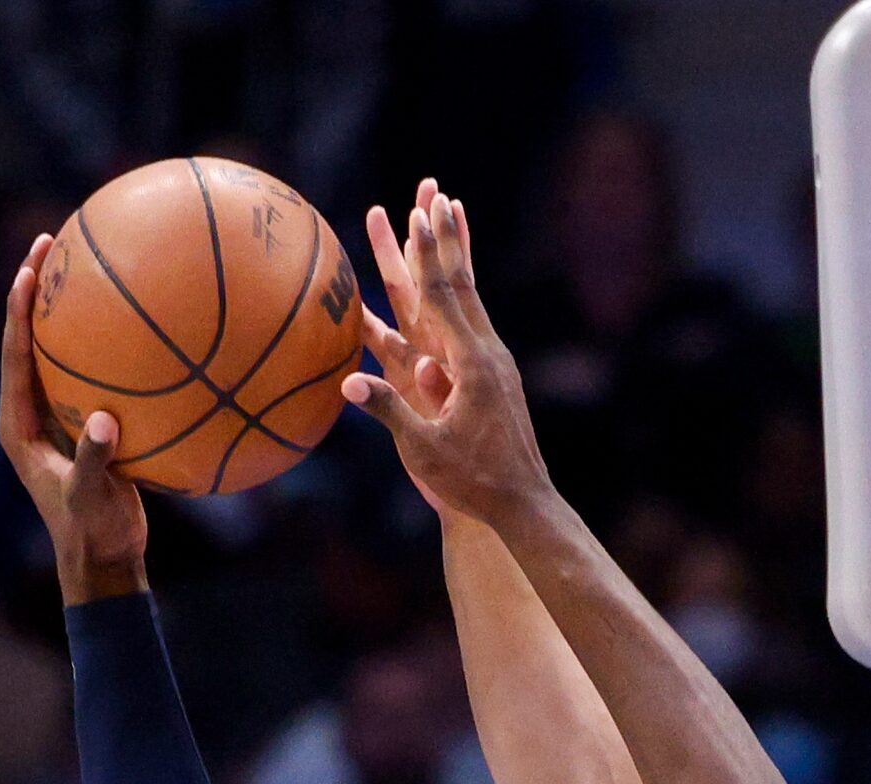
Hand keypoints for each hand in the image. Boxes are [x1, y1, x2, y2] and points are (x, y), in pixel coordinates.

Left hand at [0, 234, 147, 606]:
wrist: (105, 560)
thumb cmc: (92, 533)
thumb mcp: (91, 498)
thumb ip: (94, 460)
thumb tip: (104, 421)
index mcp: (21, 424)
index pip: (14, 351)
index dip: (19, 307)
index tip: (32, 266)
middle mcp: (35, 413)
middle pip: (32, 338)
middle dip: (43, 291)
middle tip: (57, 242)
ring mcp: (62, 419)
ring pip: (66, 355)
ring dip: (78, 316)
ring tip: (97, 270)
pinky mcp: (90, 429)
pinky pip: (101, 379)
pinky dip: (119, 355)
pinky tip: (151, 336)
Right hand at [343, 192, 551, 527]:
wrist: (523, 503)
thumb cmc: (472, 481)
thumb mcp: (425, 449)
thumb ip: (389, 412)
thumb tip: (347, 384)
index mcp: (471, 366)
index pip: (441, 297)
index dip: (426, 254)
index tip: (417, 213)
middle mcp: (487, 354)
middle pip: (459, 281)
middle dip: (442, 236)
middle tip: (432, 191)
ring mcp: (494, 363)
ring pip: (470, 296)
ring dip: (456, 254)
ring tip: (449, 215)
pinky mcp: (495, 376)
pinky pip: (474, 322)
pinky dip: (462, 291)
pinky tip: (457, 278)